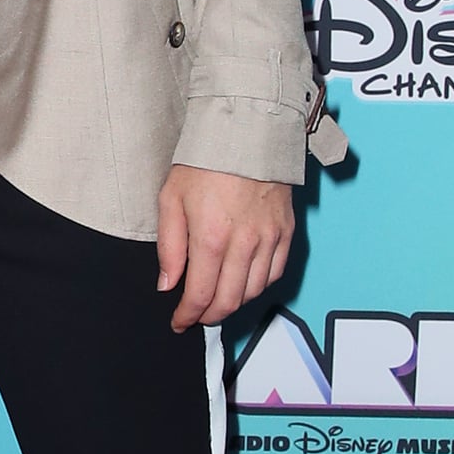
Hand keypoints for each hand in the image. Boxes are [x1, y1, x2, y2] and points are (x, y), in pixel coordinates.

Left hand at [156, 167, 294, 331]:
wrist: (247, 132)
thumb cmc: (205, 161)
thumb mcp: (171, 199)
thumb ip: (170, 247)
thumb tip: (167, 284)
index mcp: (211, 237)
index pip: (200, 295)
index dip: (188, 316)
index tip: (180, 321)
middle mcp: (244, 243)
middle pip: (229, 301)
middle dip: (209, 316)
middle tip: (196, 315)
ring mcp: (269, 238)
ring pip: (253, 292)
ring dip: (233, 304)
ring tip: (217, 300)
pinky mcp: (286, 231)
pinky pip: (275, 273)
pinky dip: (258, 286)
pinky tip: (243, 283)